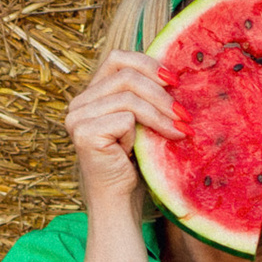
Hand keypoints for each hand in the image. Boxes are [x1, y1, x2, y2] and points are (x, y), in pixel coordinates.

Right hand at [64, 49, 180, 206]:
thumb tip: (175, 70)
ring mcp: (77, 118)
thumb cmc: (134, 165)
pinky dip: (140, 133)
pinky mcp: (84, 133)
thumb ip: (146, 95)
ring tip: (179, 131)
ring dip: (159, 114)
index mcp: (91, 95)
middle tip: (184, 114)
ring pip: (128, 96)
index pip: (118, 58)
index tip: (175, 81)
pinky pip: (125, 117)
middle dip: (161, 93)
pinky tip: (140, 151)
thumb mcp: (142, 122)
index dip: (148, 64)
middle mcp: (78, 103)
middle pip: (125, 74)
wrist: (120, 203)